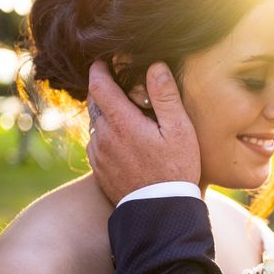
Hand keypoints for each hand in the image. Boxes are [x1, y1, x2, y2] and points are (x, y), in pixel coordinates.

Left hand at [87, 60, 200, 203]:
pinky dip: (107, 136)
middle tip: (124, 88)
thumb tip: (155, 65)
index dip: (99, 69)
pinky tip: (127, 142)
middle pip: (94, 102)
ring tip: (130, 118)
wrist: (160, 212)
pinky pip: (97, 144)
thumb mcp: (179, 130)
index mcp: (121, 122)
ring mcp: (98, 155)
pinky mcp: (99, 170)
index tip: (104, 61)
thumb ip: (165, 96)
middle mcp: (103, 136)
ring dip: (107, 116)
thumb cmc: (176, 169)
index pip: (98, 85)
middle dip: (105, 91)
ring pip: (96, 124)